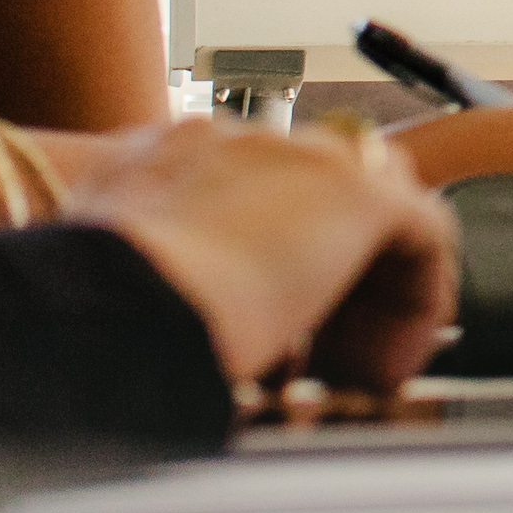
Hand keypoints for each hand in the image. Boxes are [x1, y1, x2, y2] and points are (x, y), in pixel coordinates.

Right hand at [65, 121, 460, 399]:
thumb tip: (184, 338)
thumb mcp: (104, 299)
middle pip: (315, 196)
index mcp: (163, 160)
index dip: (263, 266)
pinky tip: (385, 369)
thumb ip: (145, 294)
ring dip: (371, 292)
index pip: (243, 194)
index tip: (259, 335)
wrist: (112, 311)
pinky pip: (424, 238)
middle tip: (315, 359)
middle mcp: (235, 143)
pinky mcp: (359, 196)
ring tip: (354, 369)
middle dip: (325, 279)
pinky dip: (415, 306)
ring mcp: (301, 159)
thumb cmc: (89, 326)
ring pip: (374, 211)